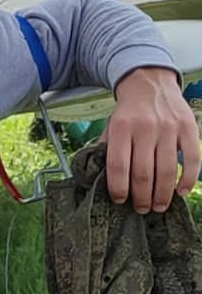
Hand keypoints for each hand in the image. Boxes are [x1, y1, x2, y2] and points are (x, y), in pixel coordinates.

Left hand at [104, 67, 199, 212]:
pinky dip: (187, 179)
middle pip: (143, 173)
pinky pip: (192, 159)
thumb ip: (107, 149)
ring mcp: (169, 128)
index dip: (118, 188)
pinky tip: (180, 192)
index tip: (119, 201)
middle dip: (141, 197)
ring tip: (158, 207)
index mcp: (121, 128)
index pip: (118, 165)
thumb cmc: (128, 112)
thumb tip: (101, 178)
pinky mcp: (188, 129)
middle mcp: (145, 128)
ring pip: (166, 170)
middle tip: (141, 209)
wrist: (150, 84)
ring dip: (162, 194)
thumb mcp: (110, 126)